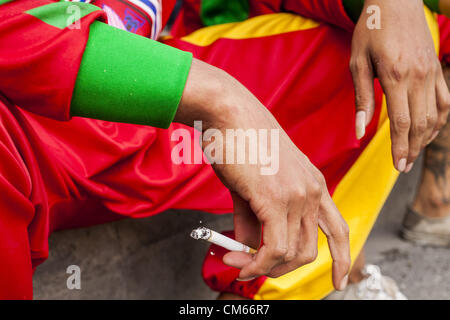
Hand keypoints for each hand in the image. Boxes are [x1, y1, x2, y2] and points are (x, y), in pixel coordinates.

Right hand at [176, 59, 350, 289]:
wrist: (228, 113)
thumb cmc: (239, 142)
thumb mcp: (252, 184)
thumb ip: (253, 219)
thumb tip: (249, 247)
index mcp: (313, 183)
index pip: (338, 229)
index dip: (343, 258)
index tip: (340, 280)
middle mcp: (312, 190)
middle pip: (310, 251)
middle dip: (282, 269)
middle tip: (251, 269)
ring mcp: (297, 194)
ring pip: (291, 253)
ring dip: (261, 267)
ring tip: (235, 262)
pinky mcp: (276, 198)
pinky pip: (273, 248)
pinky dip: (257, 264)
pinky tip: (240, 263)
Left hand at [350, 0, 449, 171]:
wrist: (396, 2)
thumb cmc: (371, 32)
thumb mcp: (358, 63)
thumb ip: (362, 98)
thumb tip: (360, 131)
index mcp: (396, 76)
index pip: (402, 122)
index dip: (399, 147)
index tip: (396, 165)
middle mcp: (419, 77)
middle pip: (420, 124)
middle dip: (411, 149)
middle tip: (402, 167)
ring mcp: (432, 73)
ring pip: (435, 115)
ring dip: (425, 138)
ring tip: (413, 153)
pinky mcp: (437, 69)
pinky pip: (444, 101)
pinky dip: (438, 120)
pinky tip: (429, 131)